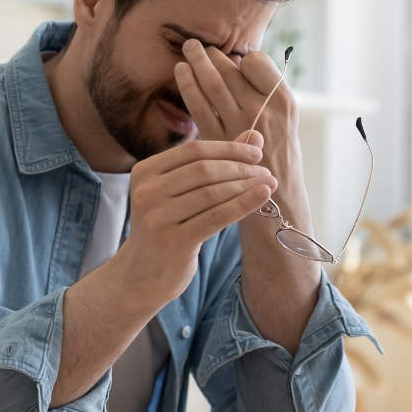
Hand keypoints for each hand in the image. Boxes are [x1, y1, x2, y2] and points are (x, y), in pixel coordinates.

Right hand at [116, 136, 277, 304]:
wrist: (142, 274)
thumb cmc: (167, 228)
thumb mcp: (181, 192)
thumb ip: (213, 163)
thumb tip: (253, 136)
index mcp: (145, 171)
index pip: (194, 150)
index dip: (228, 149)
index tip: (256, 153)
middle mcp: (147, 191)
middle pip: (204, 169)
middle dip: (240, 168)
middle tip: (266, 172)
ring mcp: (158, 217)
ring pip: (212, 193)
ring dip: (245, 186)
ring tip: (269, 185)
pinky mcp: (174, 241)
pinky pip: (216, 217)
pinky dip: (243, 204)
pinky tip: (262, 197)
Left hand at [174, 39, 310, 233]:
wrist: (277, 199)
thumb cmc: (279, 158)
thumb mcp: (284, 121)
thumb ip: (264, 96)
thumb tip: (237, 65)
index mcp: (283, 101)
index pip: (256, 62)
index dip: (241, 58)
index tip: (232, 59)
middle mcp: (263, 110)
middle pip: (231, 71)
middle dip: (211, 55)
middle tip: (196, 44)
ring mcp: (240, 125)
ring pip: (213, 85)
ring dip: (197, 64)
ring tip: (187, 49)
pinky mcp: (219, 141)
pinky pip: (199, 106)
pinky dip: (188, 86)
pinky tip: (180, 74)